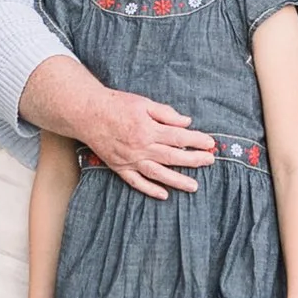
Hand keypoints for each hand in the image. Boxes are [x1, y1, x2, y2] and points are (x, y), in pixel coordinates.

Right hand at [87, 89, 217, 198]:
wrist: (87, 114)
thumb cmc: (116, 105)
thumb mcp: (143, 102)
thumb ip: (166, 113)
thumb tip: (187, 122)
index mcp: (148, 129)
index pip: (178, 136)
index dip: (196, 140)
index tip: (210, 143)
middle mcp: (140, 147)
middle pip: (172, 157)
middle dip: (194, 160)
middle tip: (210, 161)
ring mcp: (130, 160)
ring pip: (158, 174)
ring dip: (177, 181)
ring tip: (194, 186)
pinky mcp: (120, 167)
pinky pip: (137, 182)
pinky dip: (150, 189)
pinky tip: (164, 194)